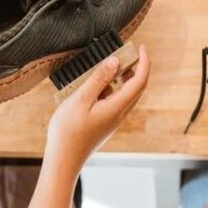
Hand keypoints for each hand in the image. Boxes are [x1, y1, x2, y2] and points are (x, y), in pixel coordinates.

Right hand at [45, 45, 150, 175]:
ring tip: (106, 65)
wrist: (63, 160)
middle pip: (137, 87)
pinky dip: (110, 88)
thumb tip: (115, 62)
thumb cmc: (68, 132)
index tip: (141, 47)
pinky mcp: (105, 123)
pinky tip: (93, 85)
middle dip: (136, 67)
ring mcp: (113, 120)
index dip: (144, 62)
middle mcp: (119, 114)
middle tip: (126, 51)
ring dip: (122, 78)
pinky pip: (114, 101)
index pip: (139, 81)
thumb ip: (98, 79)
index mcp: (117, 107)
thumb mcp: (80, 100)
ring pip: (125, 94)